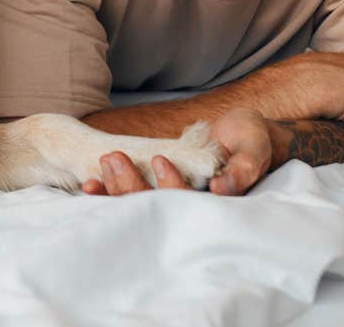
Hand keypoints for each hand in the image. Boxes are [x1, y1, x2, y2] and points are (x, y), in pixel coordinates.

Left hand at [82, 108, 273, 196]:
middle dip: (130, 187)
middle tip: (113, 159)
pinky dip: (110, 191)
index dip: (169, 188)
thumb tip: (220, 189)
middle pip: (154, 209)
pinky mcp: (156, 187)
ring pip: (138, 204)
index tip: (160, 160)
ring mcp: (169, 199)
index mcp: (211, 207)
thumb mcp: (253, 153)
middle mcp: (187, 210)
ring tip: (104, 163)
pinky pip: (131, 193)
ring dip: (116, 188)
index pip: (185, 206)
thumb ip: (241, 171)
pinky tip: (89, 185)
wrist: (242, 134)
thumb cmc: (251, 143)